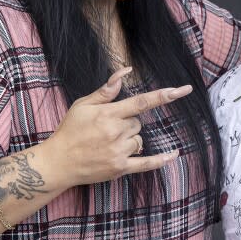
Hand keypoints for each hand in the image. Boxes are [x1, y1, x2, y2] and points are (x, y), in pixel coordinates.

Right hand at [48, 67, 184, 188]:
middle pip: (138, 123)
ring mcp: (118, 152)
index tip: (182, 90)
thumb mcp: (83, 105)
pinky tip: (174, 154)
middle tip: (106, 130)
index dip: (164, 95)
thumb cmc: (70, 130)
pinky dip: (161, 160)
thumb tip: (126, 71)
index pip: (142, 102)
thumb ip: (106, 90)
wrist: (58, 162)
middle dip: (127, 124)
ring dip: (130, 140)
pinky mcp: (120, 168)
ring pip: (139, 140)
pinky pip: (146, 163)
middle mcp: (116, 132)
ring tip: (106, 144)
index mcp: (108, 114)